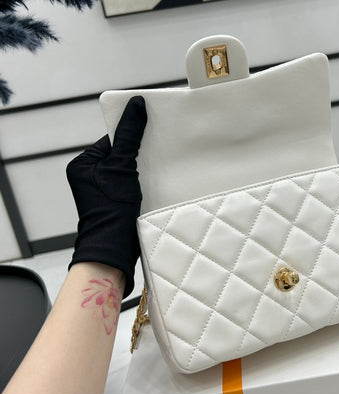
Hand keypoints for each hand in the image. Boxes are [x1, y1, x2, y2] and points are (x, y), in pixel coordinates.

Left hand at [66, 96, 146, 296]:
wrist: (114, 248)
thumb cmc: (110, 208)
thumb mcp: (121, 166)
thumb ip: (129, 136)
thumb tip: (136, 105)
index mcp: (83, 164)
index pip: (112, 140)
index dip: (131, 136)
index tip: (151, 130)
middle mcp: (90, 176)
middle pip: (121, 154)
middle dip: (139, 152)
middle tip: (159, 149)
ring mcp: (103, 191)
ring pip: (129, 170)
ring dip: (144, 168)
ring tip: (160, 167)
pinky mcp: (116, 202)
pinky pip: (132, 184)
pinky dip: (144, 182)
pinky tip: (156, 182)